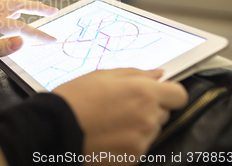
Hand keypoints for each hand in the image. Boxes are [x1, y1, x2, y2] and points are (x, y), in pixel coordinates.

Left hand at [0, 0, 57, 72]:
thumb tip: (21, 41)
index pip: (16, 26)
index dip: (35, 33)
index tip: (50, 39)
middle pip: (14, 5)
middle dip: (35, 6)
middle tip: (53, 10)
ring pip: (8, 6)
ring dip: (26, 5)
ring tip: (41, 8)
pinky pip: (1, 12)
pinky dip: (14, 11)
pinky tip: (18, 15)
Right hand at [53, 69, 187, 164]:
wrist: (54, 129)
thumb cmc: (74, 99)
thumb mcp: (101, 75)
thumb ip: (135, 73)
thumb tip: (157, 74)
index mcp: (143, 93)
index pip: (178, 94)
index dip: (167, 92)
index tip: (155, 93)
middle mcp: (148, 118)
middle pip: (163, 112)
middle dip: (148, 108)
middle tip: (120, 105)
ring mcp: (142, 141)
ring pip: (152, 130)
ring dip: (138, 125)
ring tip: (110, 121)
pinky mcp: (133, 158)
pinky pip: (140, 146)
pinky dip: (128, 141)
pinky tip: (107, 134)